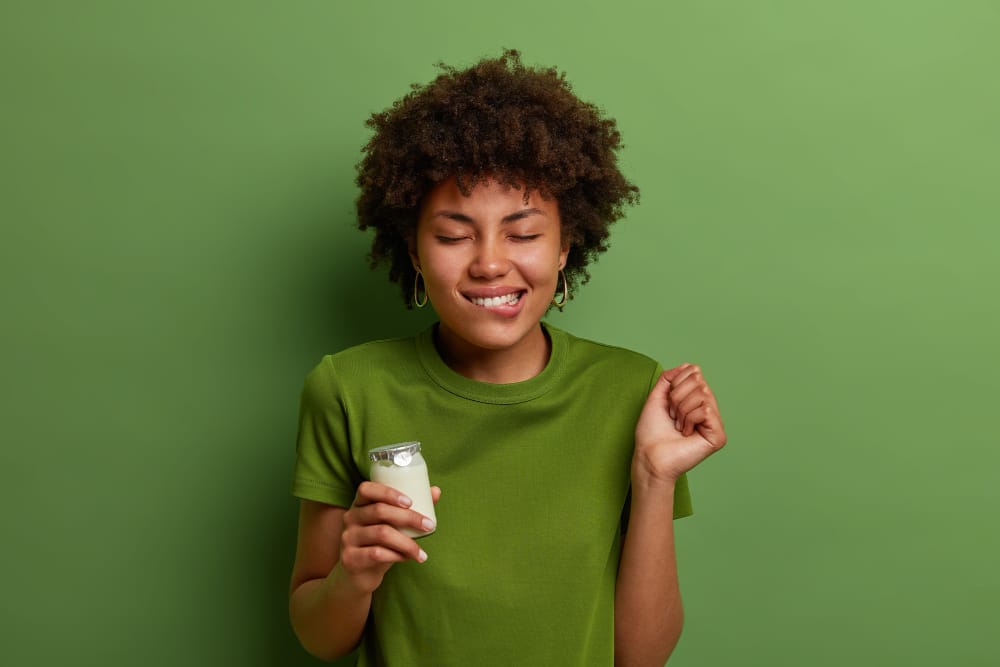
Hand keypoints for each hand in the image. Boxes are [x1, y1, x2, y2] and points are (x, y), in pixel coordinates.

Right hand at [338, 481, 440, 593]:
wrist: (358, 575)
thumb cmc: (379, 543)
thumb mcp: (391, 525)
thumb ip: (411, 508)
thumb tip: (436, 491)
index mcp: (359, 504)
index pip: (367, 489)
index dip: (388, 492)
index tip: (410, 502)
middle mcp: (350, 518)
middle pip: (380, 511)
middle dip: (409, 518)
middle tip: (429, 526)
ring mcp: (348, 538)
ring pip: (382, 533)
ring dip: (407, 543)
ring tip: (421, 553)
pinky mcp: (350, 558)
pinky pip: (377, 554)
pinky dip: (396, 556)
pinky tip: (406, 559)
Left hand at [633, 363, 726, 483]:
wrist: (649, 455)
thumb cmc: (651, 431)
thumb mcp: (657, 397)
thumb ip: (670, 378)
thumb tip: (689, 365)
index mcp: (695, 400)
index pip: (695, 371)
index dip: (677, 382)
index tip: (668, 402)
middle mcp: (708, 409)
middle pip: (699, 380)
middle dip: (678, 396)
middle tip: (673, 416)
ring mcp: (714, 423)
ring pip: (703, 394)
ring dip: (681, 409)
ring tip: (678, 426)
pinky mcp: (718, 436)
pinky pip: (706, 410)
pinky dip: (689, 419)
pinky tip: (686, 433)